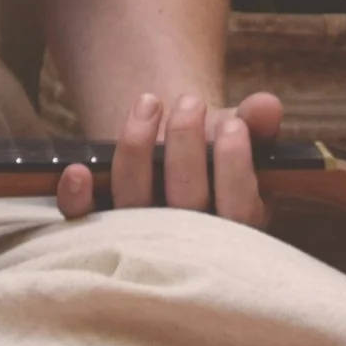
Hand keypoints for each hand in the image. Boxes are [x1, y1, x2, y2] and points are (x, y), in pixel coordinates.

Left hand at [55, 87, 280, 229]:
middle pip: (183, 203)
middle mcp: (184, 245)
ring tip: (149, 101)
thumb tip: (268, 105)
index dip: (235, 166)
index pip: (238, 211)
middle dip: (186, 144)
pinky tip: (78, 169)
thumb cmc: (213, 162)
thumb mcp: (240, 145)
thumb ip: (257, 126)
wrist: (170, 174)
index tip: (232, 124)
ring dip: (138, 147)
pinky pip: (84, 222)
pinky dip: (78, 199)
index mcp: (233, 235)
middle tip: (190, 101)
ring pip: (133, 203)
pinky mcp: (99, 231)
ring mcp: (139, 240)